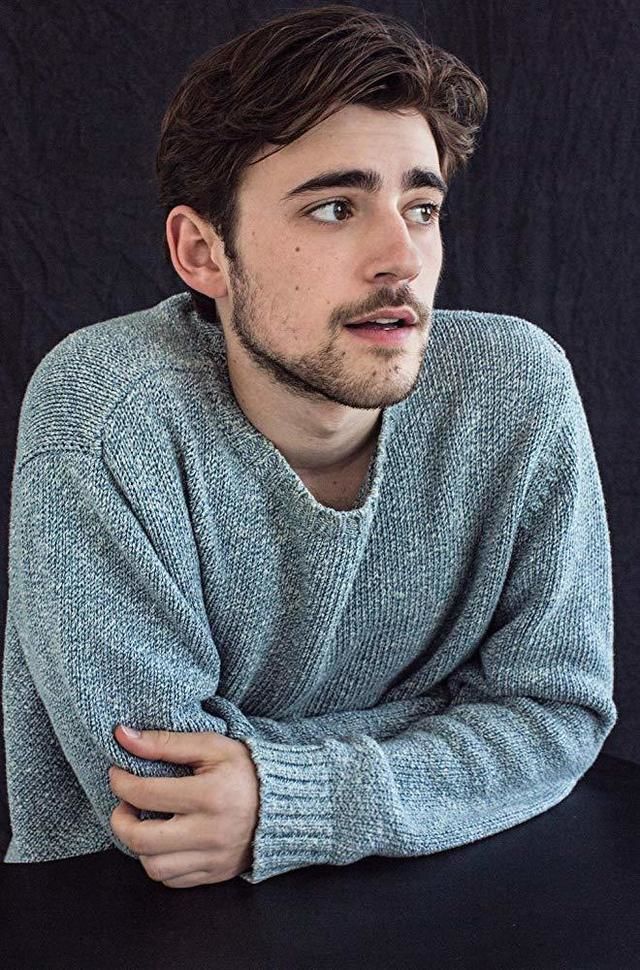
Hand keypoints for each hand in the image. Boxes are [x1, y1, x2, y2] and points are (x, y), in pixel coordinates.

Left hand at [109, 725, 259, 888]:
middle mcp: (211, 832)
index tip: (118, 774)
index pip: (146, 794)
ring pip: (153, 867)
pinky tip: (164, 840)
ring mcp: (213, 858)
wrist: (286, 802)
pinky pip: (172, 881)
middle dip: (121, 821)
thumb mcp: (211, 746)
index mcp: (211, 795)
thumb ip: (165, 742)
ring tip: (145, 823)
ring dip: (139, 845)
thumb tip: (122, 736)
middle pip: (142, 840)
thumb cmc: (246, 770)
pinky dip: (159, 863)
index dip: (121, 782)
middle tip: (125, 804)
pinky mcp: (215, 875)